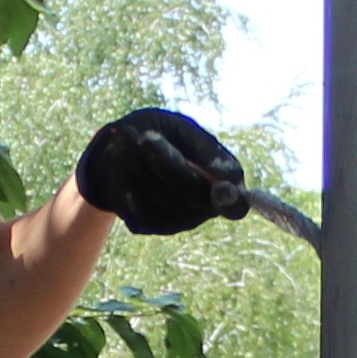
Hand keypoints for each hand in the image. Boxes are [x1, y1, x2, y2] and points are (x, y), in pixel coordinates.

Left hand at [74, 107, 245, 237]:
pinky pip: (135, 206)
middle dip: (165, 164)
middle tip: (145, 137)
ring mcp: (177, 221)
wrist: (126, 147)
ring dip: (138, 163)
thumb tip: (229, 177)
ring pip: (158, 197)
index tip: (224, 189)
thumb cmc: (167, 135)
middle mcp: (204, 209)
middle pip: (189, 195)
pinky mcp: (150, 226)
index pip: (236, 206)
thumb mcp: (185, 132)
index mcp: (224, 185)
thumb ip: (205, 151)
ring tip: (127, 134)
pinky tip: (121, 159)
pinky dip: (125, 178)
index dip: (231, 201)